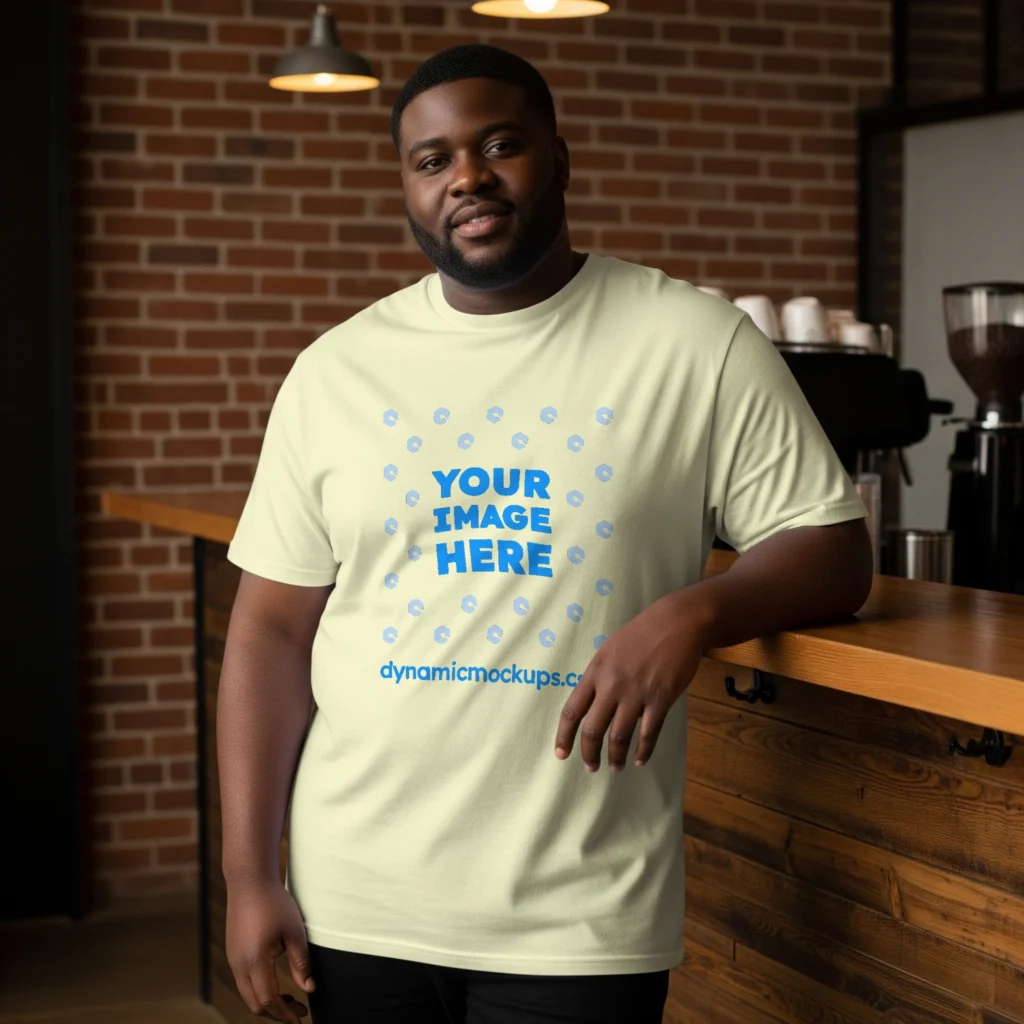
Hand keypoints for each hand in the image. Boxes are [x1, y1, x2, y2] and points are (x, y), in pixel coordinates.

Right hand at [225, 878, 314, 1022]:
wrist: (249, 881)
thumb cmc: (274, 903)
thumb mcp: (294, 932)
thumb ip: (301, 963)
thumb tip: (309, 989)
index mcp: (255, 961)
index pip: (269, 1000)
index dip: (285, 1013)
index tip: (300, 1018)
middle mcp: (239, 965)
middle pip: (255, 1004)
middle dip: (276, 1012)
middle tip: (299, 1010)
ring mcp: (233, 959)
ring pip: (247, 994)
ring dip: (267, 1001)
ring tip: (290, 997)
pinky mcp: (232, 953)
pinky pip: (243, 981)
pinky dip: (259, 989)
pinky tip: (275, 981)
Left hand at [554, 591, 708, 771]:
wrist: (676, 623)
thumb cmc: (641, 633)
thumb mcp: (609, 649)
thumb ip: (599, 676)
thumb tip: (593, 701)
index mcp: (595, 672)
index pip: (572, 710)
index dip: (564, 736)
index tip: (561, 754)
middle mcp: (611, 686)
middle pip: (593, 730)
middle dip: (589, 754)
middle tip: (591, 768)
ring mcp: (636, 694)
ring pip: (619, 737)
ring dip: (616, 757)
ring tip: (616, 767)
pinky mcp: (659, 700)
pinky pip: (648, 733)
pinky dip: (643, 751)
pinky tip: (640, 760)